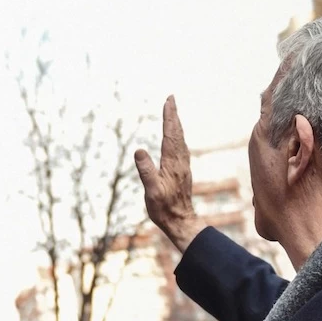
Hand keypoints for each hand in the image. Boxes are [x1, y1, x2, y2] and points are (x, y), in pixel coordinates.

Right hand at [135, 95, 206, 250]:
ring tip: (172, 114)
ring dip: (176, 124)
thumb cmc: (164, 208)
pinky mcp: (182, 171)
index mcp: (172, 162)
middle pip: (177, 133)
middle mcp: (180, 161)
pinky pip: (181, 147)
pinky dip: (177, 136)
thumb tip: (139, 150)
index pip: (170, 134)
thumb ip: (146, 170)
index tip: (168, 101)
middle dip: (173, 115)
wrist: (181, 221)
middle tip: (171, 99)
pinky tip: (176, 138)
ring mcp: (182, 166)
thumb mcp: (151, 190)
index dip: (169, 117)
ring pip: (180, 139)